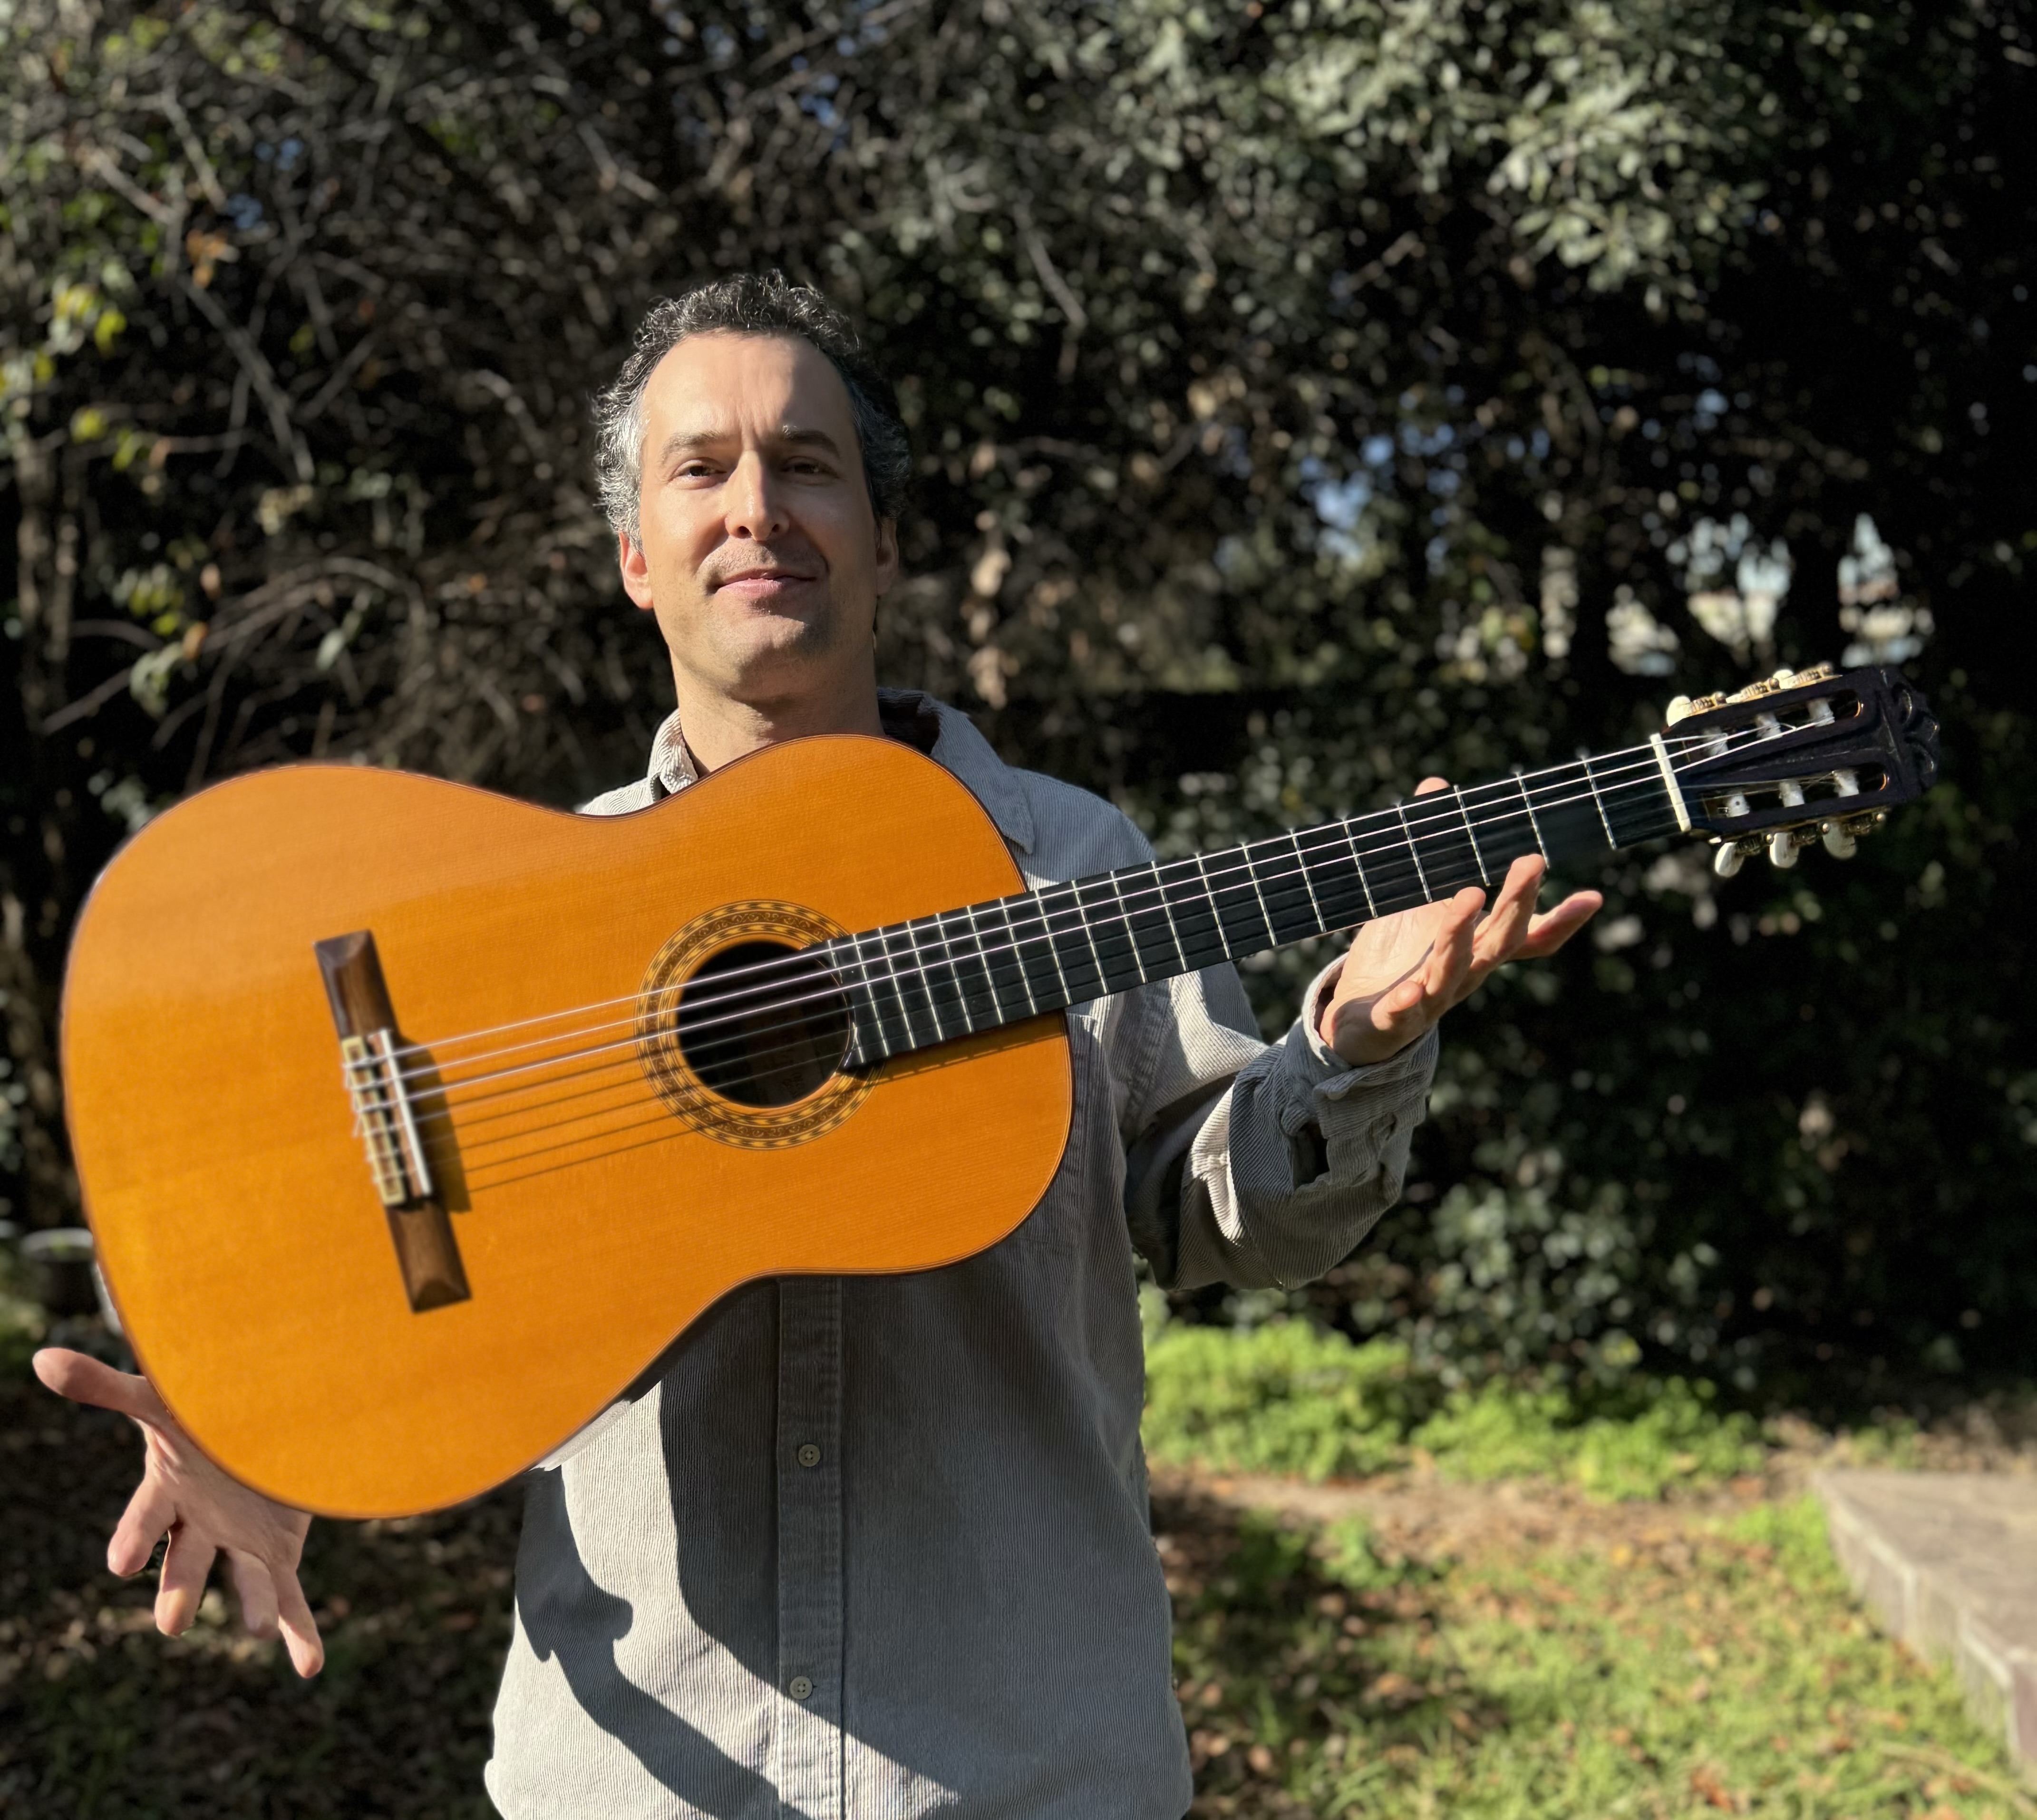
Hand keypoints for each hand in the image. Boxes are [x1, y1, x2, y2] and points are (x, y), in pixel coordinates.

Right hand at [33, 1348, 323, 1675]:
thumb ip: (108, 1386)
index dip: (134, 1540)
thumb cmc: (206, 1409)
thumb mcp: (163, 1399)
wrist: (262, 1415)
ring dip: (253, 1606)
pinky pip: (291, 1598)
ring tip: (261, 1629)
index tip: (121, 1563)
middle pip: (187, 1564)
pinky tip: (310, 1667)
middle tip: (171, 1622)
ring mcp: (240, 1542)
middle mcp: (200, 1525)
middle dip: (179, 1591)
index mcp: (170, 1491)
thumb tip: (42, 1357)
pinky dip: (302, 1633)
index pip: (146, 1519)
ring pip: (244, 1581)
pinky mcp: (277, 1552)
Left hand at [1317, 777, 1602, 1065]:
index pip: (1529, 937)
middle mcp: (1464, 972)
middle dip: (1517, 901)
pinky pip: (1402, 1014)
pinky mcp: (1394, 1019)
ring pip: (1453, 969)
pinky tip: (1407, 991)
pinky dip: (1406, 1003)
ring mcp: (1430, 997)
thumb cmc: (1399, 956)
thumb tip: (1436, 786)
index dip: (1562, 921)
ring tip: (1469, 894)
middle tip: (1532, 861)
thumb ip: (1431, 851)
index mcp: (1477, 946)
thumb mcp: (1415, 899)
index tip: (1593, 896)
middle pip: (1500, 941)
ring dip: (1460, 934)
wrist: (1363, 1022)